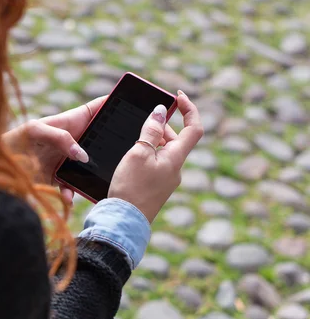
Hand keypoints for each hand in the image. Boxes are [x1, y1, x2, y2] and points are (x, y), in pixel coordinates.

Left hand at [3, 97, 177, 203]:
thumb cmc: (13, 141)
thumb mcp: (35, 131)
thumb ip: (59, 137)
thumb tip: (81, 155)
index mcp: (70, 122)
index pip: (98, 109)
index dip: (115, 105)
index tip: (135, 105)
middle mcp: (73, 141)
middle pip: (101, 141)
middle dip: (114, 146)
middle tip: (131, 151)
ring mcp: (68, 161)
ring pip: (91, 168)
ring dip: (95, 175)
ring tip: (104, 181)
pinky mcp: (60, 180)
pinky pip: (73, 188)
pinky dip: (71, 195)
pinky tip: (67, 198)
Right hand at [108, 91, 202, 222]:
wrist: (124, 222)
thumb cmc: (131, 187)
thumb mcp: (139, 153)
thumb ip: (151, 131)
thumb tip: (161, 111)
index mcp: (176, 158)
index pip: (194, 128)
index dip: (189, 109)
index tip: (177, 96)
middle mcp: (175, 169)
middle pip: (177, 140)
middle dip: (162, 126)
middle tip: (144, 119)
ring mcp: (166, 180)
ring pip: (164, 153)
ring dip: (153, 141)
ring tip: (133, 139)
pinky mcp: (155, 189)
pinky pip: (156, 165)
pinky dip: (147, 155)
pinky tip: (130, 159)